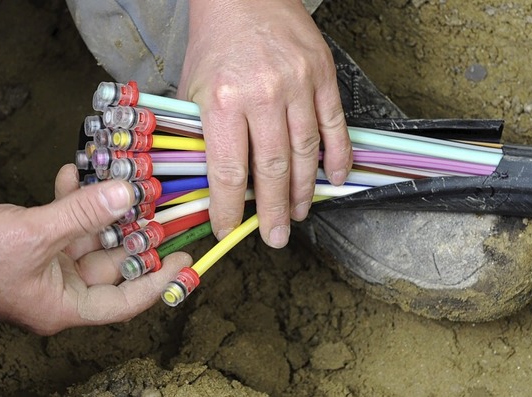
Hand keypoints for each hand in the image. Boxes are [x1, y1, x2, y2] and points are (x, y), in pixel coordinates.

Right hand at [0, 164, 190, 334]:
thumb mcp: (34, 233)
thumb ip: (84, 214)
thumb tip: (128, 194)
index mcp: (62, 306)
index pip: (125, 302)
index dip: (158, 281)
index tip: (184, 259)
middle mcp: (58, 289)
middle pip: (111, 264)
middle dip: (133, 233)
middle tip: (157, 207)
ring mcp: (45, 265)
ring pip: (89, 237)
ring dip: (102, 209)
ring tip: (121, 182)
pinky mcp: (32, 243)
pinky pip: (62, 222)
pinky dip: (71, 200)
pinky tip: (75, 174)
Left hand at [178, 0, 352, 247]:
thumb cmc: (216, 41)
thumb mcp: (193, 88)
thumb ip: (205, 133)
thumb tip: (217, 180)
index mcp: (222, 100)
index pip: (229, 171)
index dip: (229, 208)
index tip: (230, 229)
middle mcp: (262, 96)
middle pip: (272, 169)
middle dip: (274, 210)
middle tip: (275, 236)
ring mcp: (298, 86)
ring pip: (305, 153)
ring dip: (304, 190)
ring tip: (299, 213)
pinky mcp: (322, 76)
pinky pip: (334, 126)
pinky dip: (337, 156)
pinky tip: (336, 179)